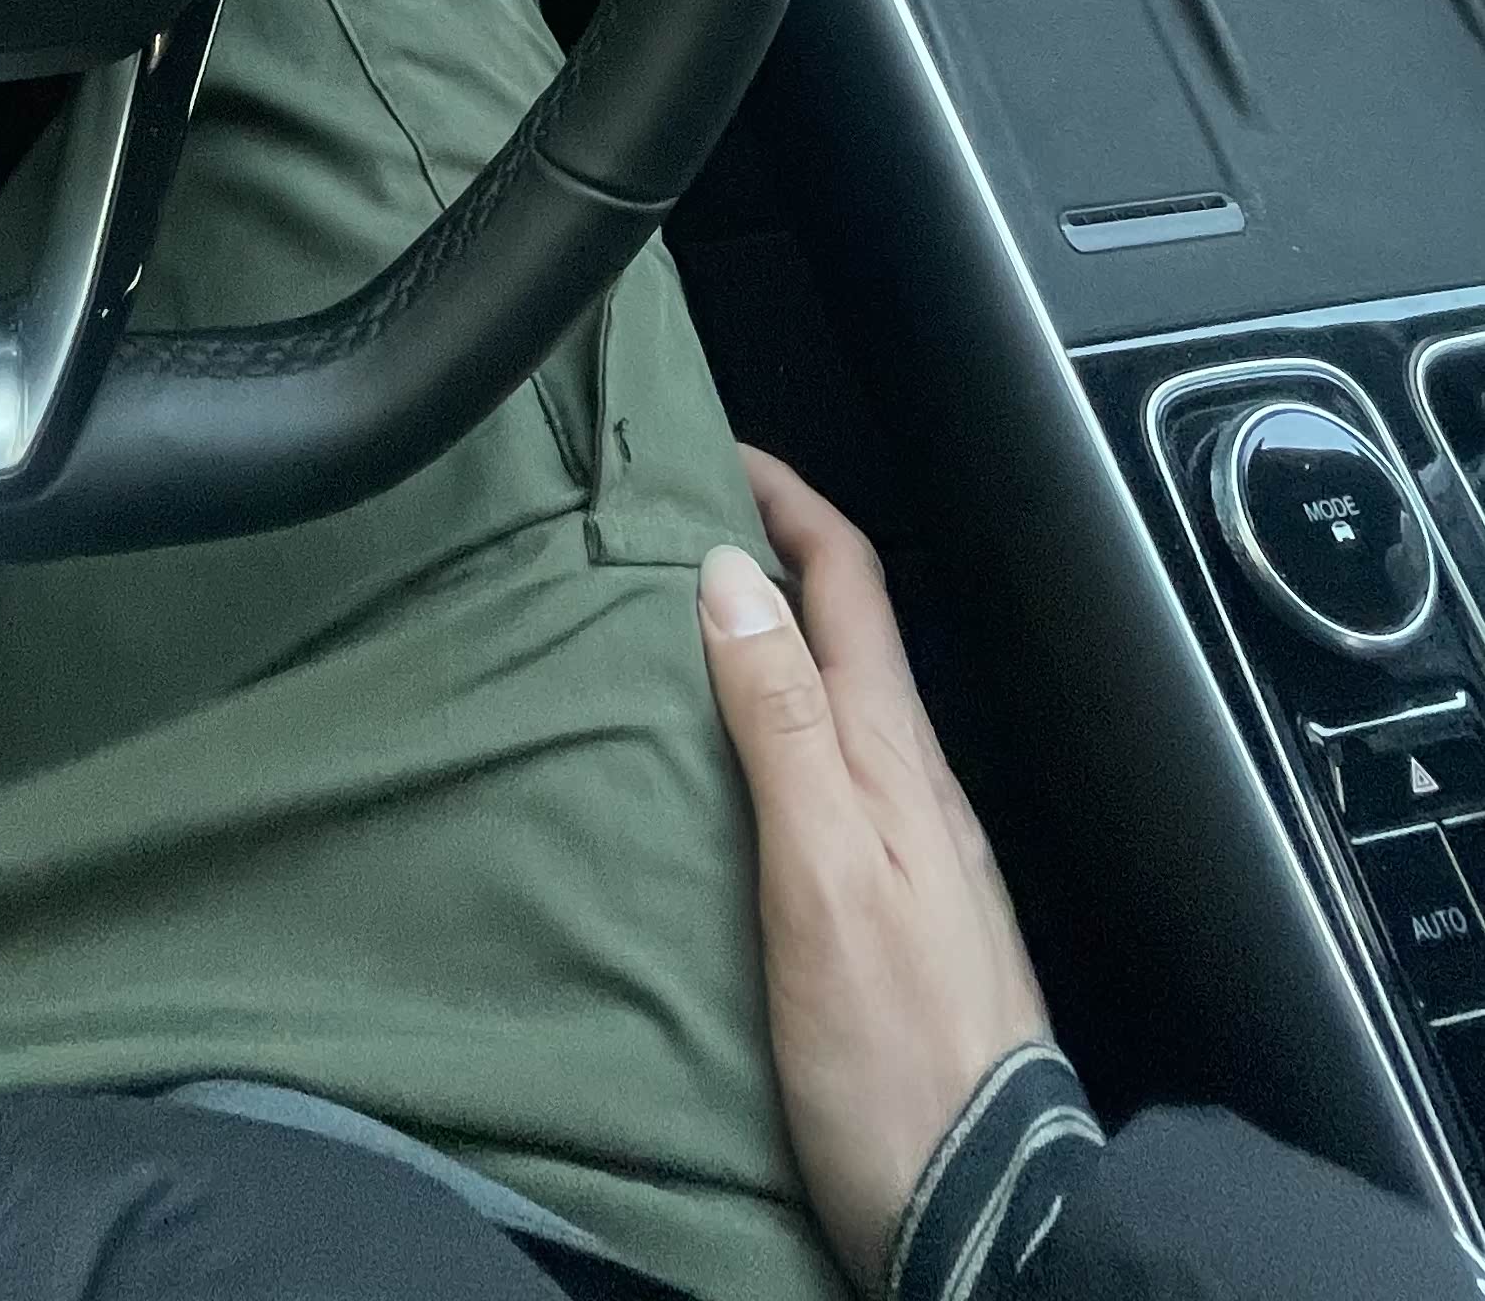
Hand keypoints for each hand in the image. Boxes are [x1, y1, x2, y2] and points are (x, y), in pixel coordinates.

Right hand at [698, 446, 1053, 1296]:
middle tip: (674, 524)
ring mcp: (915, 853)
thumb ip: (781, 725)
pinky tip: (731, 769)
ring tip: (681, 630)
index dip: (788, 501)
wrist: (979, 1206)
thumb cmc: (891, 1050)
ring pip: (838, 705)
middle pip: (845, 633)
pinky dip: (778, 732)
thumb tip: (730, 575)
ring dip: (769, 645)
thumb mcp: (821, 872)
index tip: (718, 449)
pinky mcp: (896, 916)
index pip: (847, 583)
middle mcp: (914, 788)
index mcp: (894, 758)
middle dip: (768, 558)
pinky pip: (834, 778)